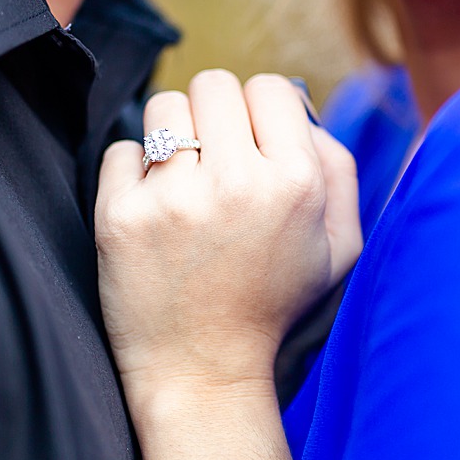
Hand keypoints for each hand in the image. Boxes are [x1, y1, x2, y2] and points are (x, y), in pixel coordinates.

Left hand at [94, 70, 360, 416]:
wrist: (202, 375)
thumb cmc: (271, 303)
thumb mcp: (337, 246)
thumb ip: (337, 166)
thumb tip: (298, 105)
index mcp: (294, 183)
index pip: (269, 87)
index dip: (259, 111)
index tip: (250, 145)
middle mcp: (237, 183)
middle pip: (213, 84)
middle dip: (212, 115)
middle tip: (212, 159)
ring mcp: (174, 199)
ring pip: (164, 105)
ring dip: (170, 135)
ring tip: (180, 181)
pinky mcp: (122, 216)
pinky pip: (121, 149)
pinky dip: (132, 173)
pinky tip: (151, 211)